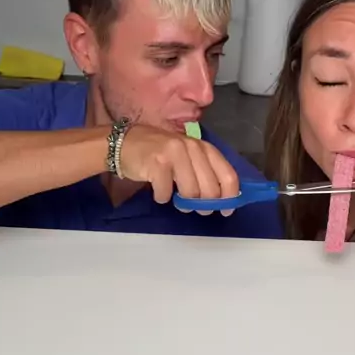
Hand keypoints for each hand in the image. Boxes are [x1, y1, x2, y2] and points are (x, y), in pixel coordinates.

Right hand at [119, 125, 238, 213]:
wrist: (124, 143)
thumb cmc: (159, 153)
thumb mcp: (187, 156)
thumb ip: (204, 172)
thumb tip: (221, 199)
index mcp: (204, 147)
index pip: (228, 175)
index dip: (230, 197)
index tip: (226, 211)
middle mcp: (192, 147)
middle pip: (210, 190)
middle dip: (204, 205)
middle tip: (195, 208)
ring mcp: (174, 154)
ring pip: (190, 193)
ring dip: (183, 203)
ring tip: (175, 198)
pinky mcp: (157, 163)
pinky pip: (166, 194)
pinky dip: (162, 197)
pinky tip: (158, 190)